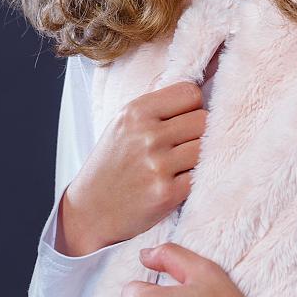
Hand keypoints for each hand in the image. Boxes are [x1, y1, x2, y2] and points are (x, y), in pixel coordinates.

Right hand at [58, 82, 206, 256]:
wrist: (90, 211)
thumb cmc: (112, 165)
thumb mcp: (123, 124)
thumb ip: (158, 106)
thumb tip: (203, 85)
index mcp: (136, 111)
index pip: (190, 93)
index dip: (194, 106)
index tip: (184, 120)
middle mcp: (146, 135)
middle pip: (203, 119)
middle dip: (200, 132)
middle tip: (184, 145)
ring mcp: (156, 164)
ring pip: (206, 147)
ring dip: (199, 156)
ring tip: (182, 164)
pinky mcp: (166, 192)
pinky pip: (201, 175)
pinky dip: (196, 178)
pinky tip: (179, 181)